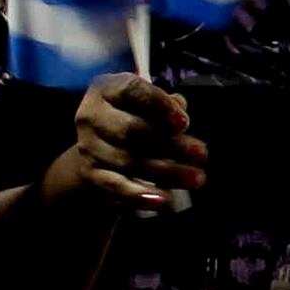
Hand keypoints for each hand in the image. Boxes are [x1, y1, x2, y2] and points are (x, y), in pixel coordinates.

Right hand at [43, 76, 205, 212]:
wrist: (100, 145)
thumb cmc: (134, 116)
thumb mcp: (149, 103)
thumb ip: (166, 104)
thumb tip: (180, 113)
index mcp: (107, 89)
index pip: (132, 91)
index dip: (159, 105)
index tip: (183, 122)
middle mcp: (92, 116)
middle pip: (132, 130)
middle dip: (170, 144)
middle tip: (201, 153)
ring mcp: (88, 146)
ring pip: (129, 161)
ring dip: (166, 172)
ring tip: (195, 178)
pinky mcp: (90, 174)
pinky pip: (116, 187)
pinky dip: (140, 195)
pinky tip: (164, 200)